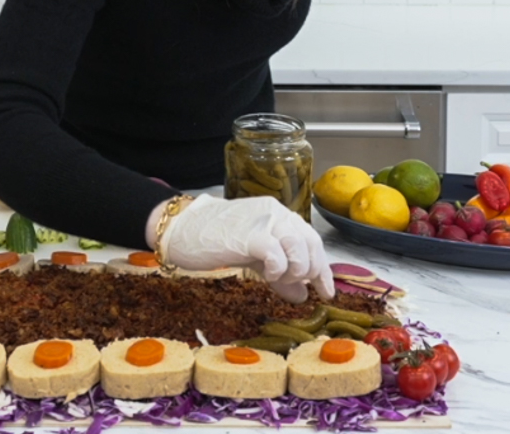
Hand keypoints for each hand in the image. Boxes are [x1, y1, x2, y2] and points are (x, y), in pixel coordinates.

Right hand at [161, 194, 333, 302]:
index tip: (326, 293)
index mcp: (280, 215)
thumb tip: (303, 295)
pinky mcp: (250, 234)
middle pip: (311, 243)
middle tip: (292, 285)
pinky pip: (277, 253)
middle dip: (309, 271)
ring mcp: (264, 221)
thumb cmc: (215, 240)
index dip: (323, 270)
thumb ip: (280, 273)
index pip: (313, 240)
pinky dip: (277, 268)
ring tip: (276, 277)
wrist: (182, 228)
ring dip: (294, 270)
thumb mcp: (254, 256)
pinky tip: (266, 274)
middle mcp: (277, 213)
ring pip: (299, 247)